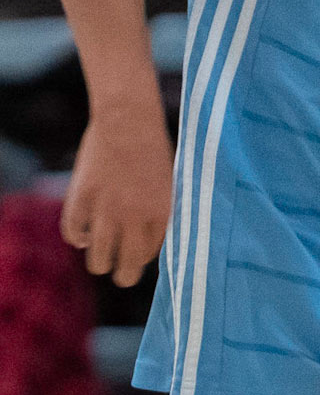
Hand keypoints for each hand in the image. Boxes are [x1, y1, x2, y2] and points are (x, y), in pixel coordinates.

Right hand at [61, 100, 172, 287]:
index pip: (151, 254)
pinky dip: (76, 238)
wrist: (128, 119)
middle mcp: (134, 217)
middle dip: (125, 275)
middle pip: (127, 267)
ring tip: (102, 261)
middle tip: (122, 275)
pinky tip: (82, 236)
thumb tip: (156, 241)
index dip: (144, 259)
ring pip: (99, 259)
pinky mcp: (82, 197)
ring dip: (100, 263)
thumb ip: (163, 211)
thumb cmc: (154, 147)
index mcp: (161, 213)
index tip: (140, 257)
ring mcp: (106, 208)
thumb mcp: (171, 182)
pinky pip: (73, 232)